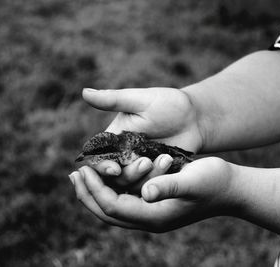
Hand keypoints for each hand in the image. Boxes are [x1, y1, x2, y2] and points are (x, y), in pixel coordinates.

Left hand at [69, 157, 238, 231]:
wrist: (230, 189)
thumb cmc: (215, 182)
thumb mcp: (194, 181)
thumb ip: (170, 186)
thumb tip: (146, 192)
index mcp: (156, 215)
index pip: (114, 207)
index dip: (95, 190)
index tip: (83, 170)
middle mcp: (151, 218)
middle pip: (108, 213)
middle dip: (88, 195)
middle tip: (74, 176)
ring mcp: (153, 213)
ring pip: (115, 208)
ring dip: (96, 193)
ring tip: (82, 176)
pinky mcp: (156, 204)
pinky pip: (125, 200)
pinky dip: (111, 189)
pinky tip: (107, 176)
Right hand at [81, 87, 203, 190]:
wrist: (195, 117)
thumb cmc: (166, 103)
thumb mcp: (140, 100)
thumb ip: (113, 100)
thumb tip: (84, 91)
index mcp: (114, 140)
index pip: (98, 158)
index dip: (101, 168)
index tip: (114, 169)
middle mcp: (124, 157)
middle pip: (114, 178)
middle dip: (128, 174)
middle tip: (146, 162)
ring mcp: (140, 168)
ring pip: (133, 185)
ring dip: (146, 177)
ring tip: (164, 159)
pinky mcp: (157, 176)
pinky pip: (153, 186)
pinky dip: (159, 181)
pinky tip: (170, 165)